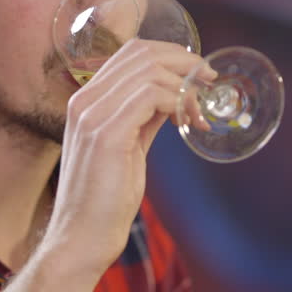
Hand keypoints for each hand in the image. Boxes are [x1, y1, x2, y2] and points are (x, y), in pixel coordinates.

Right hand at [40, 39, 209, 276]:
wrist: (82, 239)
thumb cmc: (105, 201)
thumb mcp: (128, 148)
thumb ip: (143, 118)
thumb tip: (172, 99)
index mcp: (86, 101)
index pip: (131, 53)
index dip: (171, 55)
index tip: (198, 76)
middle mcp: (84, 101)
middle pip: (142, 52)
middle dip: (184, 63)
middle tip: (209, 83)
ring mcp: (91, 115)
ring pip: (150, 71)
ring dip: (185, 88)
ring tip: (198, 115)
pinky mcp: (106, 134)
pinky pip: (151, 95)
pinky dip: (177, 103)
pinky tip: (186, 124)